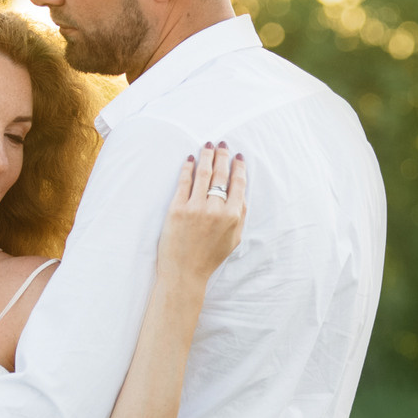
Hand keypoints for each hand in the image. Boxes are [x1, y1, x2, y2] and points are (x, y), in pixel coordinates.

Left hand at [155, 142, 245, 285]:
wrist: (184, 272)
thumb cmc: (210, 258)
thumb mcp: (234, 239)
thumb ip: (240, 215)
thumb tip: (240, 194)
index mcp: (233, 216)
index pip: (238, 184)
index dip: (238, 167)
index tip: (238, 156)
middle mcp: (216, 209)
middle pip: (221, 174)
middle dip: (222, 156)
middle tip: (222, 144)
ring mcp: (195, 208)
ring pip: (203, 173)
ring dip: (206, 155)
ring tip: (207, 145)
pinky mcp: (177, 208)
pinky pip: (184, 181)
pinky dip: (188, 167)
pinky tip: (190, 159)